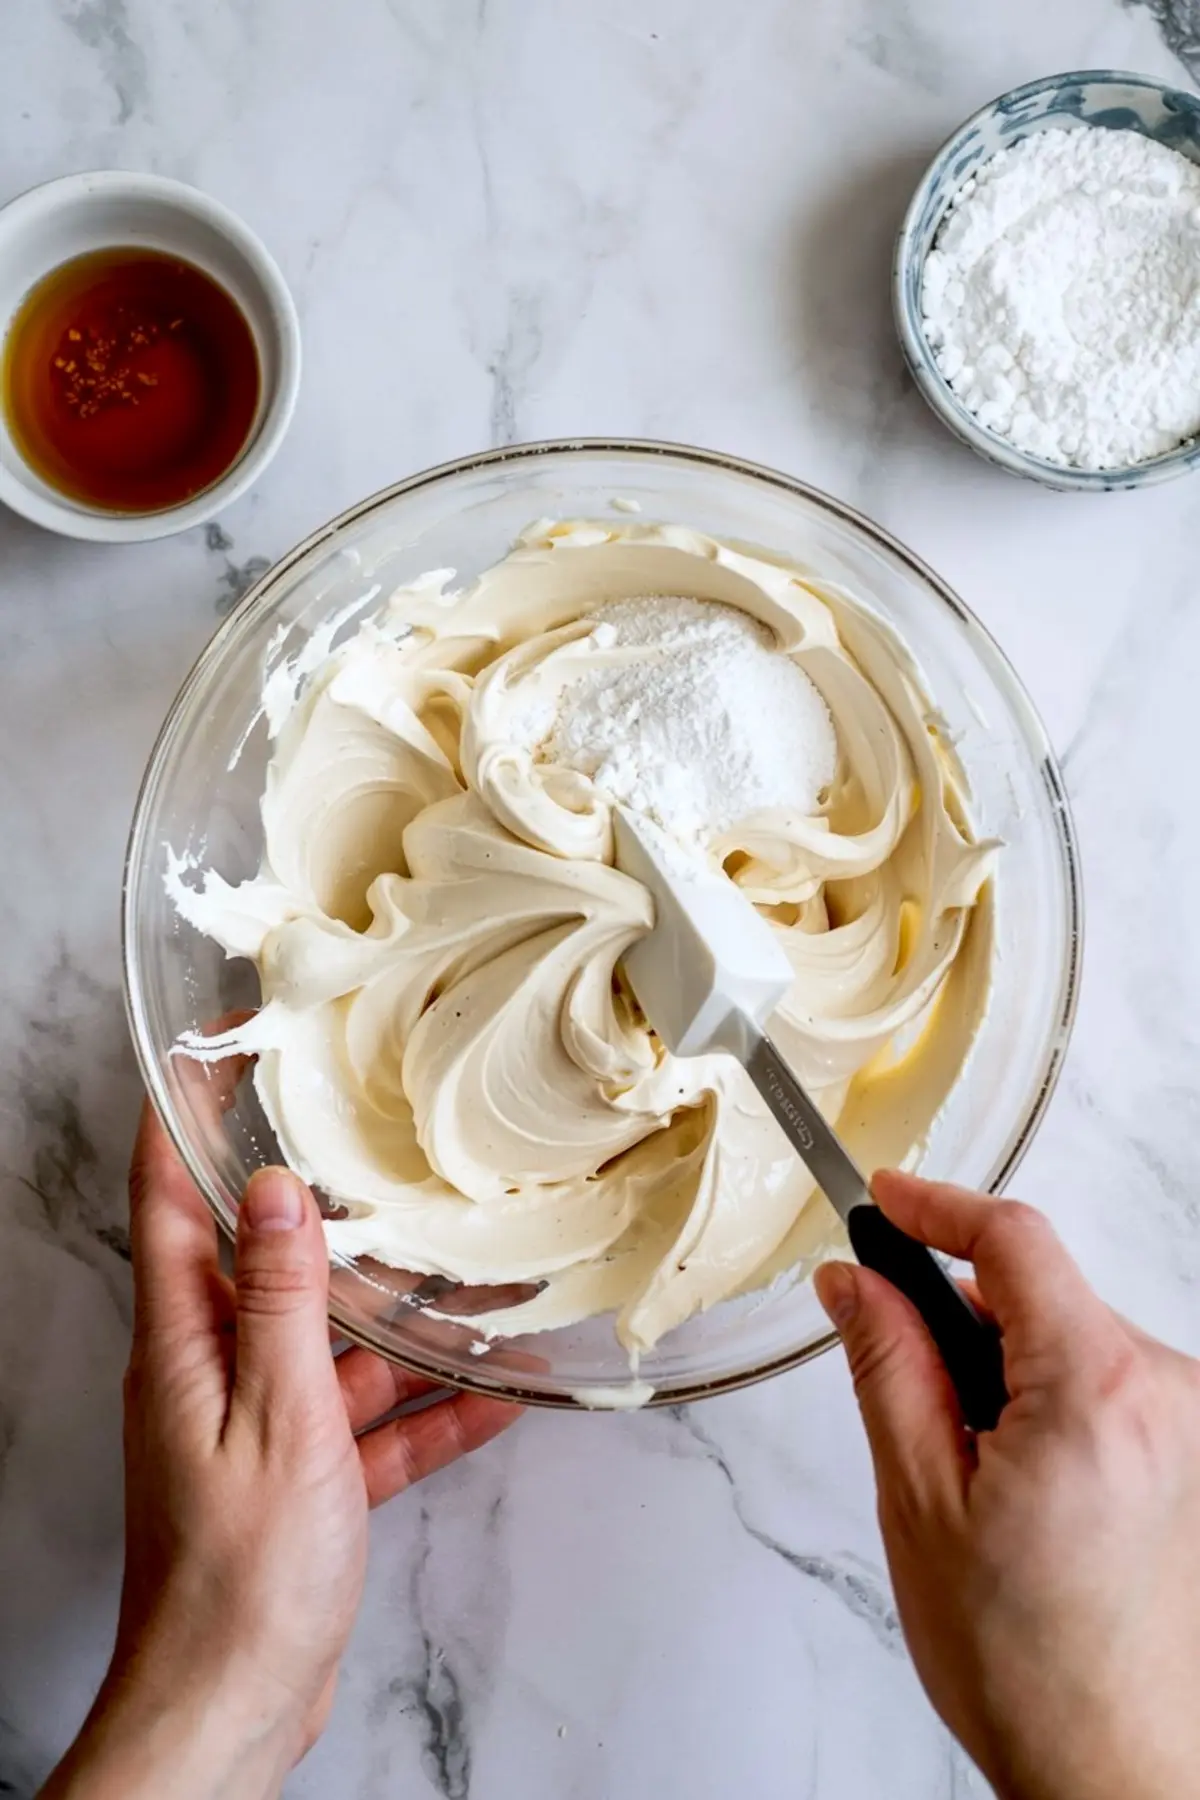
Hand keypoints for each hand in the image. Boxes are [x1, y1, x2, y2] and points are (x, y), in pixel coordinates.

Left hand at [41, 1102, 520, 1799]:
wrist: (233, 1708)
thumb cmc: (237, 1578)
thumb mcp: (278, 1419)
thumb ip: (281, 1302)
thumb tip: (279, 1192)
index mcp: (185, 1343)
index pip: (168, 1200)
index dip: (180, 1119)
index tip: (210, 1052)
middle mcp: (213, 1370)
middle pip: (265, 1259)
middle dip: (319, 1199)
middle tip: (373, 1139)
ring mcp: (259, 1424)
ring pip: (336, 1340)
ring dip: (402, 1311)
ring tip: (477, 1265)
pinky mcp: (301, 1476)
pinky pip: (372, 1419)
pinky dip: (428, 1405)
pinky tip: (495, 1392)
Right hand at [815, 1174, 1199, 1799]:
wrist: (1114, 1769)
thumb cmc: (1025, 1662)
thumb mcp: (918, 1497)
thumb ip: (886, 1364)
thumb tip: (854, 1282)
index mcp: (1095, 1390)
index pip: (1014, 1239)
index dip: (936, 1206)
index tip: (884, 1198)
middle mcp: (1162, 1392)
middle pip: (1040, 1290)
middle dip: (961, 1315)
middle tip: (901, 1385)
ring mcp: (1185, 1424)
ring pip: (1068, 1338)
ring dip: (1005, 1367)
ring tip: (969, 1474)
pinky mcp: (1188, 1454)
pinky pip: (1102, 1382)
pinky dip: (1046, 1401)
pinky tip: (1019, 1487)